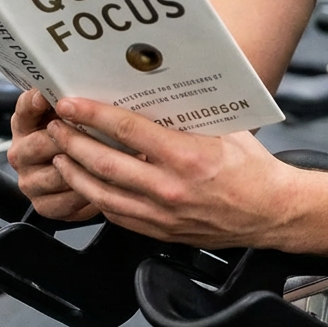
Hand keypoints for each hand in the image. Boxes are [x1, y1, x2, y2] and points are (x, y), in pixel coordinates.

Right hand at [7, 90, 98, 220]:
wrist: (84, 174)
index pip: (25, 107)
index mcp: (25, 123)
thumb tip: (97, 78)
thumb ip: (77, 99)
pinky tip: (108, 182)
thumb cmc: (85, 135)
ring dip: (86, 166)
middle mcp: (21, 152)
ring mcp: (30, 181)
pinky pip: (67, 200)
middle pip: (42, 144)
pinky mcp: (43, 205)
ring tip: (116, 157)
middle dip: (73, 138)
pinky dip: (90, 191)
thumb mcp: (77, 112)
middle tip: (101, 132)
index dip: (35, 101)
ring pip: (58, 173)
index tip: (48, 95)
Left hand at [42, 97, 297, 247]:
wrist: (271, 211)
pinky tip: (89, 185)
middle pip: (106, 163)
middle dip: (74, 143)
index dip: (94, 115)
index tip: (72, 105)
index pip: (127, 130)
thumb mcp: (225, 129)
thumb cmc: (252, 168)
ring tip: (61, 157)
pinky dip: (97, 199)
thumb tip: (157, 93)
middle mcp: (170, 187)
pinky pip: (118, 216)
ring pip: (104, 194)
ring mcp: (163, 214)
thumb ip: (188, 117)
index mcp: (187, 155)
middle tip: (56, 128)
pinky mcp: (162, 232)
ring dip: (76, 173)